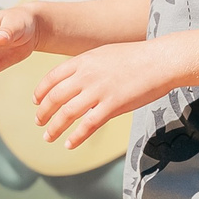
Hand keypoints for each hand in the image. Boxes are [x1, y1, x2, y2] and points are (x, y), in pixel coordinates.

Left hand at [34, 40, 174, 148]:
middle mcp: (87, 75)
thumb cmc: (137, 57)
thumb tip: (77, 77)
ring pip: (67, 113)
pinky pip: (88, 125)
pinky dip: (76, 137)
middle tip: (39, 122)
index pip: (52, 77)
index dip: (41, 91)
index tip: (36, 102)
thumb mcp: (106, 54)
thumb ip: (88, 66)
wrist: (161, 60)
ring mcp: (99, 91)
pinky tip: (69, 144)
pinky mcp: (113, 106)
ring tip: (48, 137)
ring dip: (54, 127)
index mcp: (84, 61)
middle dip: (44, 112)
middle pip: (55, 97)